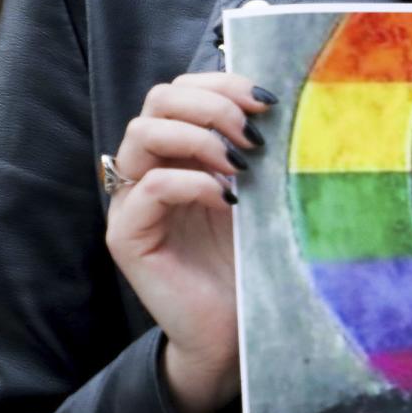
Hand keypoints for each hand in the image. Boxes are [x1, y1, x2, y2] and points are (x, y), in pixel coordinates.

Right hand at [103, 73, 275, 412]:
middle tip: (254, 134)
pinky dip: (193, 182)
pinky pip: (150, 188)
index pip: (182, 90)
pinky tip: (229, 199)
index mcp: (180, 152)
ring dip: (199, 137)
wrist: (237, 329)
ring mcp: (133, 201)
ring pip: (142, 134)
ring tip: (241, 163)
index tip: (267, 100)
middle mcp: (150, 168)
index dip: (221, 83)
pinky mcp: (127, 235)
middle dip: (211, 104)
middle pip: (158, 100)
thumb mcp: (265, 195)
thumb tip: (284, 109)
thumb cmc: (253, 260)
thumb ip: (262, 154)